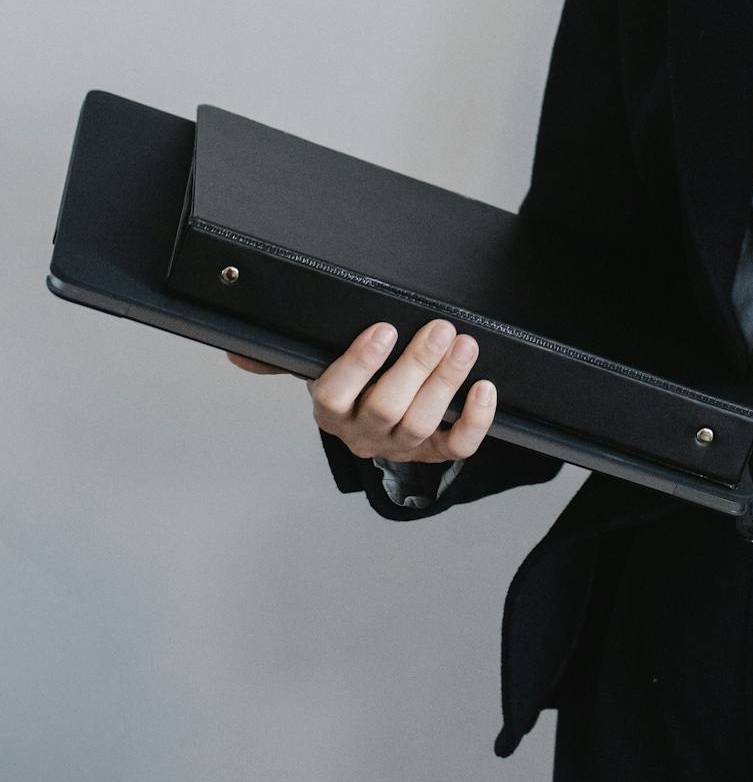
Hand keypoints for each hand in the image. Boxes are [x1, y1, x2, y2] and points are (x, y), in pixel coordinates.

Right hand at [229, 319, 497, 467]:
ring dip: (446, 382)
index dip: (359, 364)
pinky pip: (457, 446)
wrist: (379, 423)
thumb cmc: (350, 385)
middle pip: (387, 407)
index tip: (383, 329)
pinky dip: (475, 421)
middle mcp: (364, 434)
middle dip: (416, 365)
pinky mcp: (435, 453)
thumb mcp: (315, 367)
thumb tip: (238, 354)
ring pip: (422, 422)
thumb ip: (278, 360)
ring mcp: (401, 446)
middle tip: (439, 328)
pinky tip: (485, 389)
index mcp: (332, 411)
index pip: (335, 394)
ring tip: (463, 345)